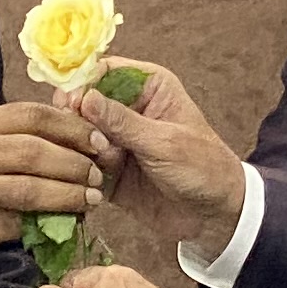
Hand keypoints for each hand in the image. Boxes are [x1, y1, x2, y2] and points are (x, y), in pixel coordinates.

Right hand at [0, 102, 100, 287]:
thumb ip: (9, 139)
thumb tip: (72, 141)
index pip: (31, 115)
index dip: (72, 126)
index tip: (100, 139)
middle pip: (34, 151)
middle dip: (75, 162)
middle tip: (99, 172)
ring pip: (29, 189)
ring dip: (68, 195)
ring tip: (91, 198)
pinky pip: (18, 222)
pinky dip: (46, 223)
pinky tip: (65, 223)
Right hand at [70, 65, 249, 265]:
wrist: (215, 216)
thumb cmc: (202, 168)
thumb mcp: (164, 142)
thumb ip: (122, 122)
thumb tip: (84, 98)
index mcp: (147, 87)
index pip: (103, 71)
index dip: (83, 84)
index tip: (71, 104)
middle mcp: (127, 109)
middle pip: (83, 103)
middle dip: (78, 121)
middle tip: (85, 141)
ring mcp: (115, 140)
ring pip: (78, 135)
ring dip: (81, 149)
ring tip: (100, 166)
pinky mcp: (107, 169)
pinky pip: (81, 164)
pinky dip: (80, 172)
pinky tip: (91, 183)